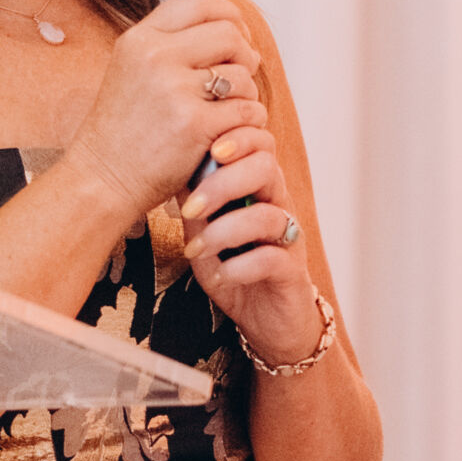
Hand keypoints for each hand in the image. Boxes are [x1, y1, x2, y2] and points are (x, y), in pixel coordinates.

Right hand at [64, 0, 267, 229]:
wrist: (103, 178)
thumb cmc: (121, 131)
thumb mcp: (130, 71)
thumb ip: (168, 47)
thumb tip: (226, 29)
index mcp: (139, 40)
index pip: (197, 1)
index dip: (228, 13)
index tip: (237, 33)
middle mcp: (155, 58)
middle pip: (228, 34)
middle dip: (245, 54)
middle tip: (243, 73)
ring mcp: (175, 91)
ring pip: (242, 74)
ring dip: (247, 92)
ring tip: (232, 108)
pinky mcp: (195, 124)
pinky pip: (246, 109)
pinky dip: (248, 120)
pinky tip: (233, 130)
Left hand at [180, 126, 320, 368]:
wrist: (267, 321)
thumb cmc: (236, 268)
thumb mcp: (205, 233)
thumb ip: (195, 204)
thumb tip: (170, 170)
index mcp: (260, 188)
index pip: (259, 146)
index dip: (238, 139)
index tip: (209, 151)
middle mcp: (279, 206)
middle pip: (267, 168)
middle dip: (224, 182)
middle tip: (192, 206)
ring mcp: (288, 238)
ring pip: (268, 215)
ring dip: (225, 230)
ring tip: (197, 249)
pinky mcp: (291, 272)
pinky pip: (271, 259)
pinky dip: (239, 267)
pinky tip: (221, 275)